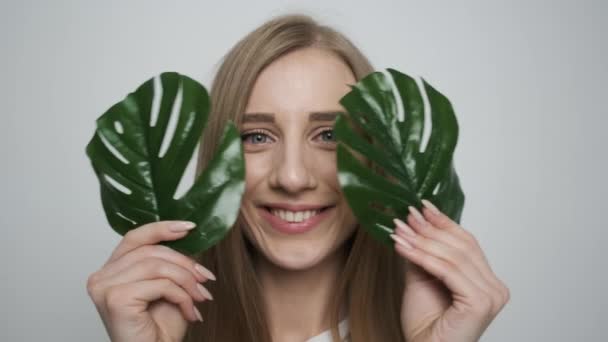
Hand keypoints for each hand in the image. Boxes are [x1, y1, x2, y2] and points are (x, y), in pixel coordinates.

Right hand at [86, 221, 215, 341]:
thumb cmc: (159, 330)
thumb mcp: (169, 286)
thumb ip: (169, 262)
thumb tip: (187, 235)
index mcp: (111, 271)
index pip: (135, 238)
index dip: (162, 228)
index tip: (189, 227)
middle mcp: (101, 277)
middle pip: (150, 251)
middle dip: (185, 264)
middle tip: (205, 279)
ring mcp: (105, 287)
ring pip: (157, 265)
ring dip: (186, 281)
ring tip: (200, 298)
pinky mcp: (116, 299)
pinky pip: (160, 284)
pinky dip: (181, 296)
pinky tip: (189, 312)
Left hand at [391, 200, 509, 341]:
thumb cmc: (425, 327)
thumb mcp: (422, 280)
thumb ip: (423, 255)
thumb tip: (412, 225)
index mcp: (487, 282)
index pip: (467, 243)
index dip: (444, 222)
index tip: (422, 206)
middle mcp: (495, 288)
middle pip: (462, 246)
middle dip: (431, 228)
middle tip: (408, 215)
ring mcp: (491, 296)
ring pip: (454, 257)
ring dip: (422, 240)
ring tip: (400, 229)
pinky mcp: (480, 303)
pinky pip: (447, 271)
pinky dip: (422, 256)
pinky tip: (403, 247)